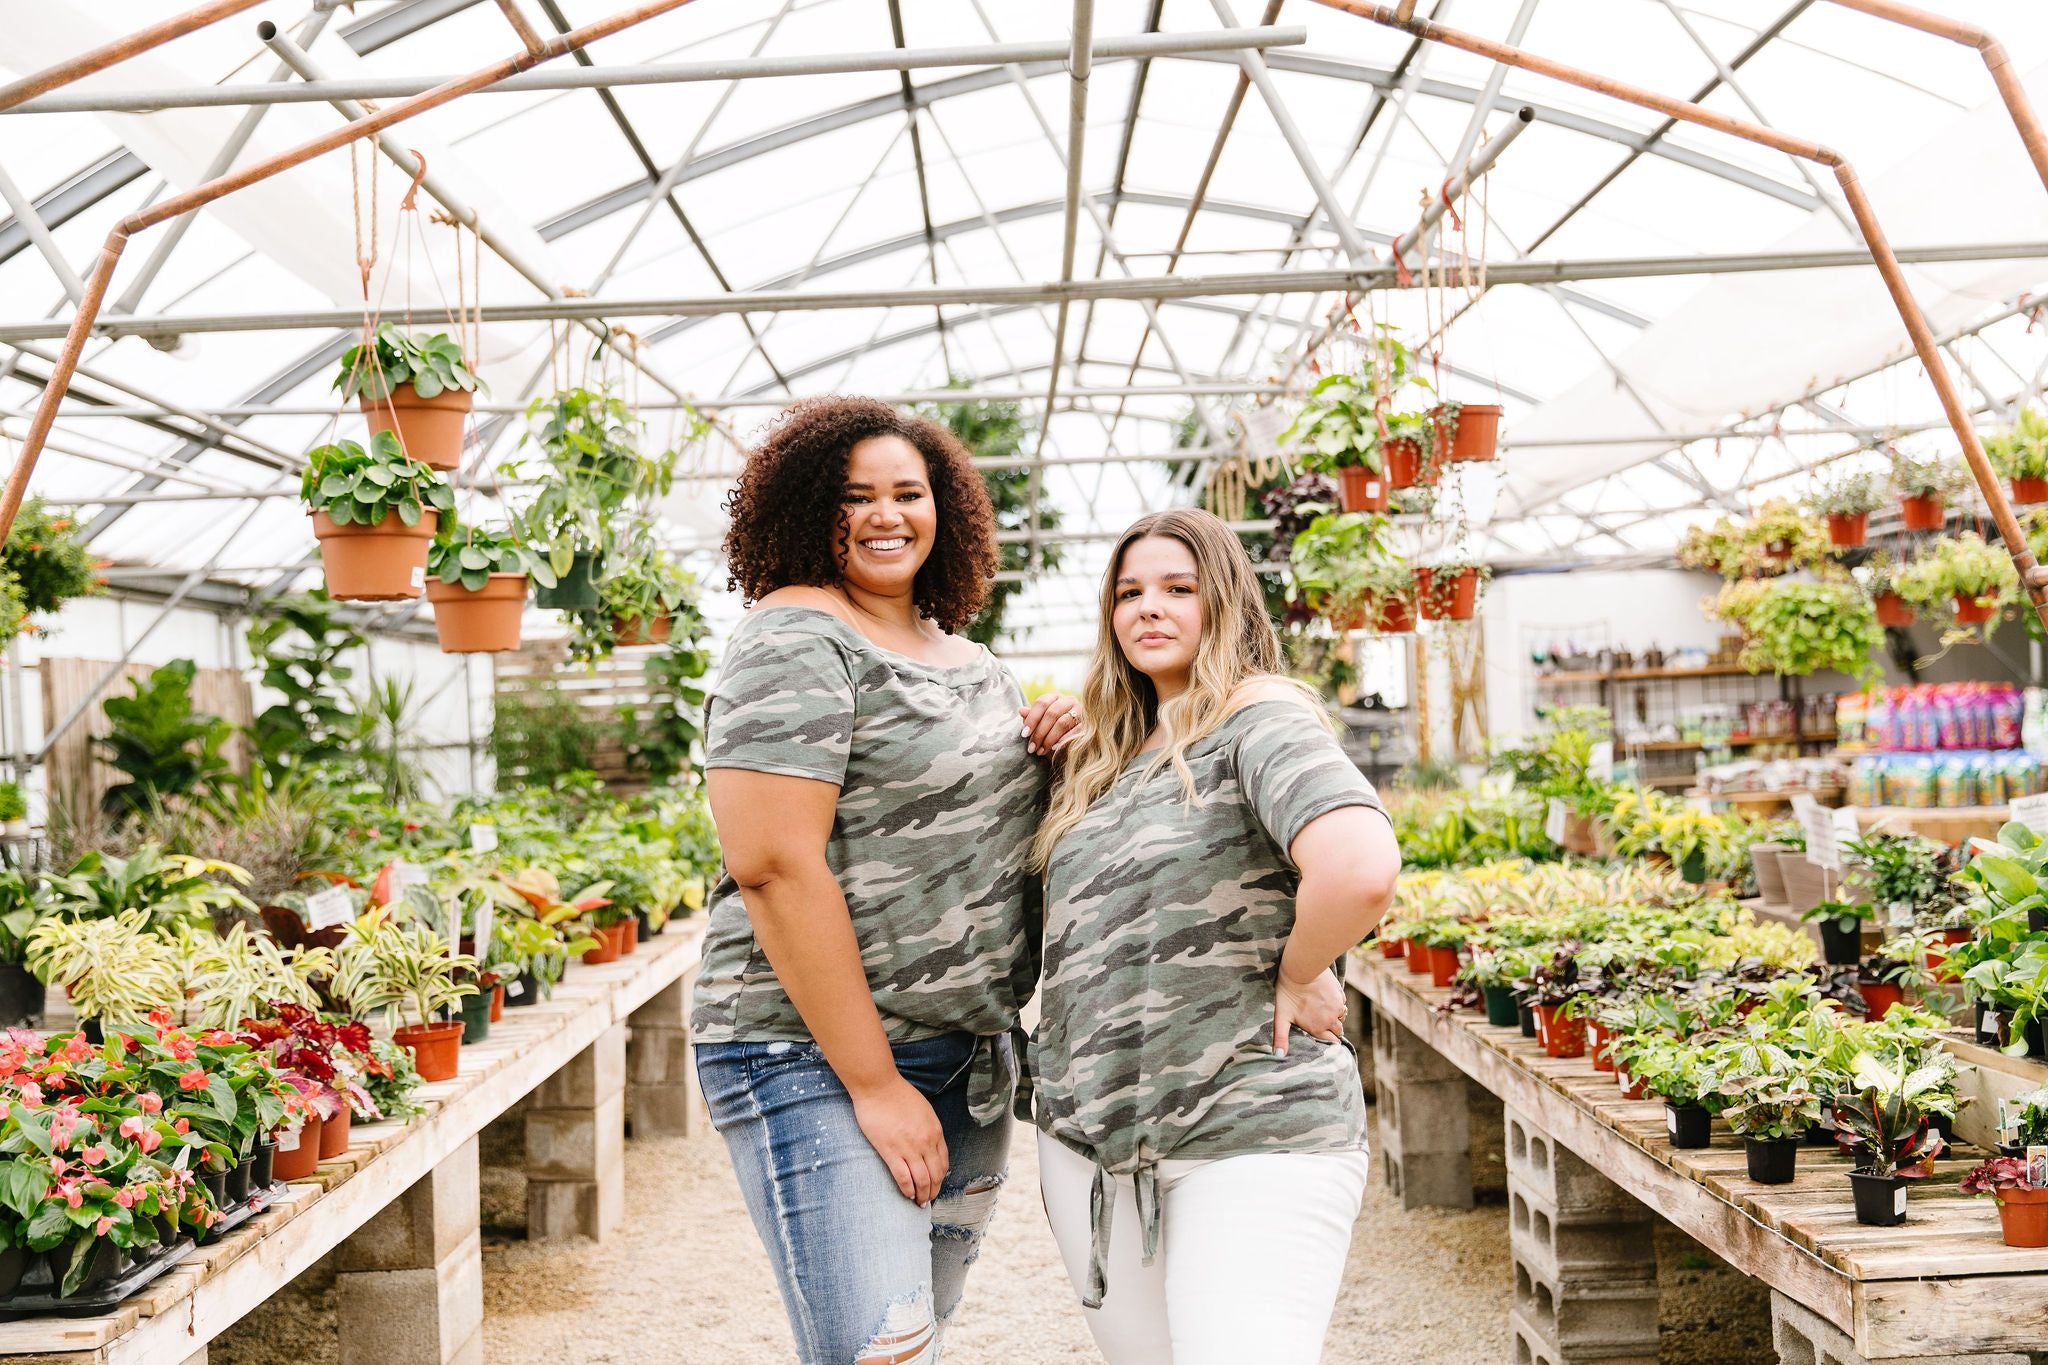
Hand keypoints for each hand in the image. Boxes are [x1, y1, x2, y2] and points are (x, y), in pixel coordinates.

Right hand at [850, 1075, 948, 1203]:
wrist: (878, 1086)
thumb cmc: (898, 1094)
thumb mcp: (924, 1110)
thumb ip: (929, 1129)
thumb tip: (929, 1145)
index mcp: (935, 1131)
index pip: (944, 1162)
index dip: (941, 1178)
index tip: (936, 1184)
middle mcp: (926, 1142)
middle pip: (935, 1175)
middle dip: (934, 1190)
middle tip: (929, 1199)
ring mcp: (909, 1148)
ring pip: (922, 1180)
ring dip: (922, 1195)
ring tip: (919, 1203)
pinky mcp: (891, 1151)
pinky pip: (903, 1177)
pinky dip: (908, 1189)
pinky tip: (908, 1195)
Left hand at [1018, 692, 1083, 756]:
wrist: (1071, 747)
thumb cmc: (1052, 733)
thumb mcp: (1040, 726)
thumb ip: (1031, 718)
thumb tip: (1021, 710)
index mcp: (1055, 697)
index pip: (1042, 703)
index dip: (1032, 718)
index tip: (1024, 734)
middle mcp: (1069, 700)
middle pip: (1052, 713)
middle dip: (1040, 732)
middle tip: (1032, 748)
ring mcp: (1080, 711)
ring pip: (1062, 722)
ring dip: (1050, 738)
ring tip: (1041, 751)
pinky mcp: (1088, 723)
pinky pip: (1075, 731)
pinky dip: (1064, 740)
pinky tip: (1055, 748)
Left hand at [1274, 968, 1345, 1055]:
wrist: (1301, 968)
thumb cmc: (1287, 993)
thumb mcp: (1281, 1016)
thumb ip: (1281, 1037)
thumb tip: (1279, 1056)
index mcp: (1317, 1028)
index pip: (1331, 1042)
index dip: (1327, 1040)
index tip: (1323, 1037)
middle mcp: (1330, 1020)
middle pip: (1338, 1031)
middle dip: (1332, 1029)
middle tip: (1321, 1023)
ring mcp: (1337, 1007)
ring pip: (1341, 1018)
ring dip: (1335, 1017)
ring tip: (1322, 1011)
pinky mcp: (1340, 995)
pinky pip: (1342, 1004)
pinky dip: (1336, 1004)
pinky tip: (1325, 998)